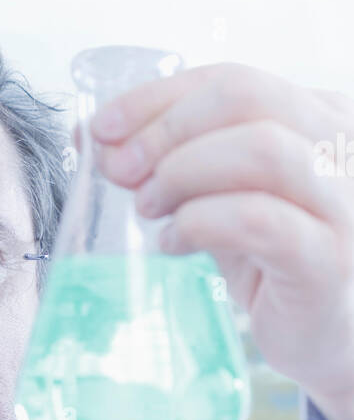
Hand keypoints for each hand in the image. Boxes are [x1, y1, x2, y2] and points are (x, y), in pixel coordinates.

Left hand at [88, 63, 353, 419]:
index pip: (231, 80)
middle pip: (246, 98)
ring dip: (183, 171)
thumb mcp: (219, 197)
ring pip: (261, 148)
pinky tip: (173, 243)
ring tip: (148, 207)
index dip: (157, 98)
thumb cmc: (272, 262)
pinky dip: (201, 222)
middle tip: (119, 171)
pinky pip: (260, 219)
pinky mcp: (329, 259)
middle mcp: (342, 146)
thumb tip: (92, 134)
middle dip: (164, 130)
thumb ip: (169, 160)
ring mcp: (344, 201)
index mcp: (318, 117)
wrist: (325, 339)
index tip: (102, 129)